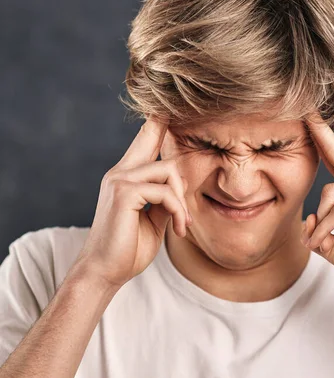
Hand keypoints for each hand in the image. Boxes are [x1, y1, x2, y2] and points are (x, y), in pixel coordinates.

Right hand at [75, 118, 191, 288]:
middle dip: (181, 176)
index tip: (170, 104)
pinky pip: (165, 191)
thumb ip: (165, 199)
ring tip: (181, 226)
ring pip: (167, 171)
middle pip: (155, 139)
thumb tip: (180, 187)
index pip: (145, 138)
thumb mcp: (154, 219)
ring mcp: (120, 180)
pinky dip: (178, 211)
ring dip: (181, 202)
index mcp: (126, 176)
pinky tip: (178, 230)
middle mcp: (120, 172)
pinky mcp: (124, 194)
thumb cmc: (128, 248)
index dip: (158, 119)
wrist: (105, 273)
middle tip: (184, 217)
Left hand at [301, 117, 333, 293]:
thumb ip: (319, 232)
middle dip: (320, 133)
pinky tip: (323, 241)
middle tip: (305, 110)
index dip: (324, 140)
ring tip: (317, 242)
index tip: (310, 119)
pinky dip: (327, 226)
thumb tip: (306, 220)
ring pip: (330, 192)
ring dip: (319, 222)